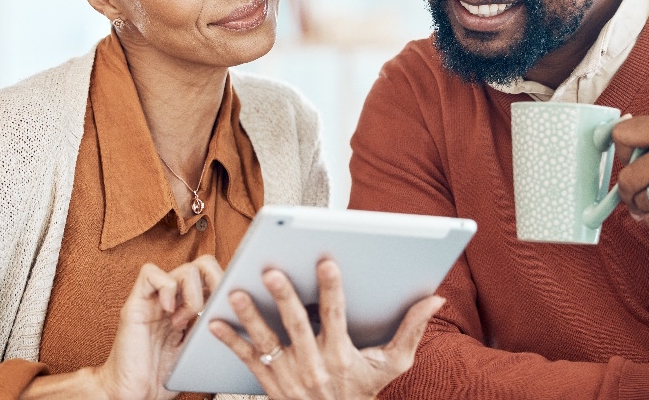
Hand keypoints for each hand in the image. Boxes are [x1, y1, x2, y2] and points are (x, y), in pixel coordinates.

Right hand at [94, 256, 224, 399]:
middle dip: (217, 281)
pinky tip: (169, 313)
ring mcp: (155, 300)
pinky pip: (150, 274)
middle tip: (215, 306)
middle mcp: (174, 299)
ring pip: (185, 269)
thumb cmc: (164, 376)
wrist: (134, 395)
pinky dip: (165, 288)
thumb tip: (241, 313)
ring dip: (193, 295)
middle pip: (203, 264)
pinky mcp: (135, 304)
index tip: (234, 303)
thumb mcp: (199, 348)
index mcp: (191, 307)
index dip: (228, 283)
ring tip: (184, 321)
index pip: (215, 276)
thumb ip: (214, 327)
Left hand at [209, 259, 445, 399]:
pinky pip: (247, 359)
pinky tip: (214, 322)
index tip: (326, 262)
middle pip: (297, 326)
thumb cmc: (364, 390)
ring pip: (267, 340)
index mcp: (342, 355)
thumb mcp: (392, 364)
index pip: (336, 316)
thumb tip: (435, 299)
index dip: (332, 288)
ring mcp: (288, 374)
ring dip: (250, 316)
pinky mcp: (270, 382)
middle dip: (284, 297)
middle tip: (272, 271)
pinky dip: (230, 341)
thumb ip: (412, 329)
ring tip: (236, 292)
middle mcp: (313, 365)